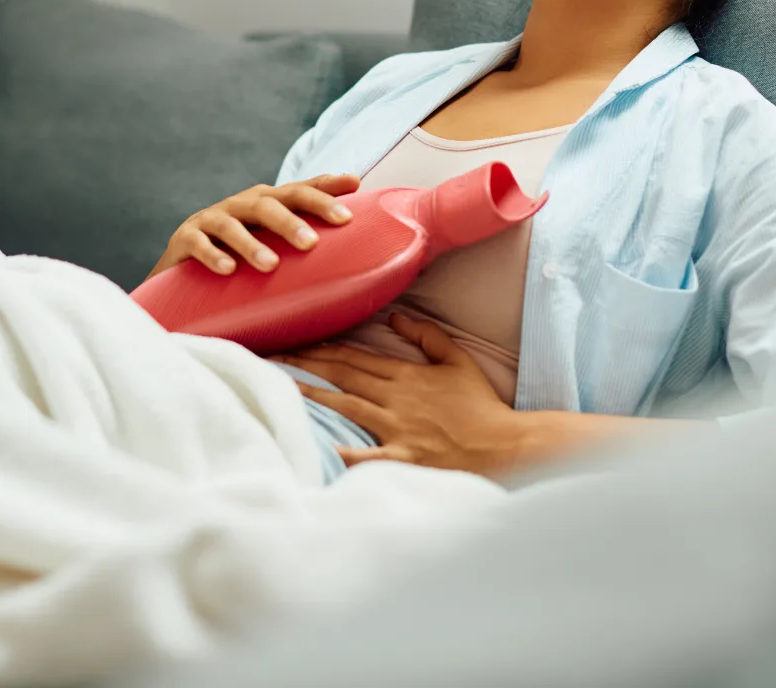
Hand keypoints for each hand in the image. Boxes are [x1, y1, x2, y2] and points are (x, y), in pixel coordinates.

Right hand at [147, 173, 359, 279]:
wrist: (184, 274)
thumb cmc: (243, 258)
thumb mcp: (276, 246)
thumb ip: (309, 242)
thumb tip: (365, 250)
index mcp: (268, 203)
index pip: (300, 190)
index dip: (325, 187)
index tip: (355, 184)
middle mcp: (242, 205)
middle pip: (270, 202)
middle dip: (292, 220)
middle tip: (312, 243)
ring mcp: (211, 219)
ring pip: (233, 224)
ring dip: (252, 243)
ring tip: (270, 265)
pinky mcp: (184, 238)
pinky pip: (198, 243)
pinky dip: (213, 255)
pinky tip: (228, 270)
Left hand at [279, 311, 526, 476]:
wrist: (504, 445)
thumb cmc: (481, 405)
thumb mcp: (458, 360)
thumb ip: (427, 336)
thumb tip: (397, 317)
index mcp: (407, 375)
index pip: (356, 358)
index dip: (323, 350)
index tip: (295, 343)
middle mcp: (396, 399)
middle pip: (342, 377)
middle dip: (305, 366)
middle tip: (272, 358)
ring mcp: (397, 429)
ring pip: (345, 407)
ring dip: (311, 396)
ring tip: (279, 388)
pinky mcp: (402, 458)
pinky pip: (366, 456)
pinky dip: (342, 452)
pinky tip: (316, 447)